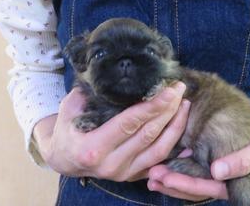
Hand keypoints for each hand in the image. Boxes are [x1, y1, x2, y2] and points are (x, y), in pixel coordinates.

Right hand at [33, 82, 190, 181]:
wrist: (64, 159)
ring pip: (159, 150)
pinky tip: (186, 129)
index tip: (170, 90)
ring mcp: (124, 173)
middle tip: (180, 89)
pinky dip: (176, 147)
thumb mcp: (70, 108)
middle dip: (168, 110)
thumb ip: (88, 94)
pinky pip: (160, 162)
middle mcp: (110, 164)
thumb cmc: (68, 129)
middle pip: (148, 134)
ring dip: (176, 126)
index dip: (152, 106)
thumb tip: (112, 73)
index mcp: (93, 147)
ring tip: (184, 104)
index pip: (129, 123)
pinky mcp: (133, 176)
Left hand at [147, 97, 249, 203]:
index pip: (213, 190)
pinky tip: (162, 164)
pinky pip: (195, 170)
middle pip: (199, 190)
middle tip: (152, 177)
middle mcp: (232, 188)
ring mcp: (223, 179)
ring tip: (151, 175)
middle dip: (174, 184)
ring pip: (194, 183)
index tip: (168, 178)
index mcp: (246, 191)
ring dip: (172, 179)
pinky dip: (179, 168)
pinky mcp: (216, 167)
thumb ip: (243, 161)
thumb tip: (217, 172)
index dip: (189, 184)